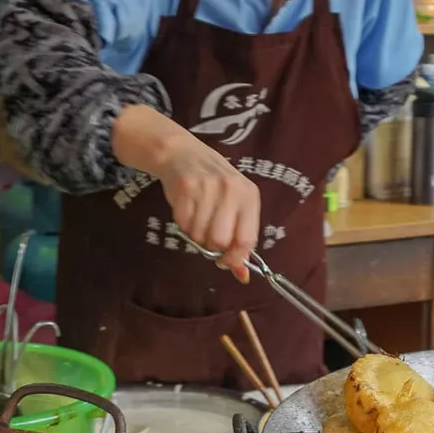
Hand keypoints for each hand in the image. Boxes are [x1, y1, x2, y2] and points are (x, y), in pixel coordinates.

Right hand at [157, 135, 261, 278]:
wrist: (184, 155)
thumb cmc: (215, 186)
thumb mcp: (235, 206)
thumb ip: (240, 241)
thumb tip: (243, 277)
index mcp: (249, 196)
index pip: (247, 239)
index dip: (235, 258)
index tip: (224, 261)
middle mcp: (232, 190)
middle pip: (221, 241)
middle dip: (212, 246)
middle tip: (208, 236)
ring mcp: (208, 188)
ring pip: (200, 235)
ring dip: (196, 235)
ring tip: (197, 219)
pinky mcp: (186, 188)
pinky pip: (184, 225)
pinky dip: (183, 225)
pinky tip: (187, 210)